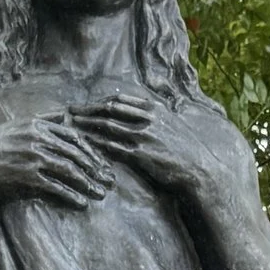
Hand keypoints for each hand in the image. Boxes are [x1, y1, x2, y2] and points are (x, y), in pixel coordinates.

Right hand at [0, 118, 112, 213]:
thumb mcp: (18, 125)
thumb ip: (42, 119)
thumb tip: (62, 114)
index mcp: (37, 124)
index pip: (74, 136)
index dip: (91, 151)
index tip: (102, 163)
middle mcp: (37, 138)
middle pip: (76, 153)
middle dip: (95, 168)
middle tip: (109, 181)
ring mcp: (32, 156)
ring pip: (69, 169)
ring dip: (88, 183)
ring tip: (100, 194)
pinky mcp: (27, 175)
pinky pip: (55, 186)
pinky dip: (71, 195)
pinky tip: (81, 203)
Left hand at [69, 91, 217, 198]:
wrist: (200, 169)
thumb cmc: (188, 148)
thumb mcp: (175, 122)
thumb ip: (159, 113)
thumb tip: (148, 104)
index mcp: (154, 108)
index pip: (119, 100)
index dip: (98, 101)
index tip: (85, 104)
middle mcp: (148, 118)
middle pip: (109, 109)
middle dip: (87, 109)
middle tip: (69, 111)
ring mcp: (144, 136)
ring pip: (108, 126)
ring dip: (87, 125)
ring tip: (71, 125)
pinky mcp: (141, 155)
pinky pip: (113, 147)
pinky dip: (97, 144)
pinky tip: (84, 145)